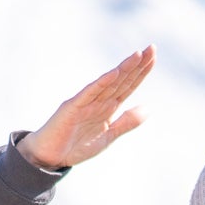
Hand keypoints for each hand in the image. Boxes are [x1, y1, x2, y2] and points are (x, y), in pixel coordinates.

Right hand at [18, 45, 155, 169]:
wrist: (51, 157)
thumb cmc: (76, 147)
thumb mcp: (108, 137)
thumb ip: (126, 123)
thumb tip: (147, 109)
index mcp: (108, 108)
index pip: (128, 86)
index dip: (141, 72)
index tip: (153, 57)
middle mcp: (99, 101)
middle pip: (122, 80)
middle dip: (137, 64)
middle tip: (152, 47)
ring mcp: (86, 102)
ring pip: (109, 82)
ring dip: (123, 68)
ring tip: (138, 54)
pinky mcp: (72, 106)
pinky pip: (89, 93)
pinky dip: (101, 83)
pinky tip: (114, 73)